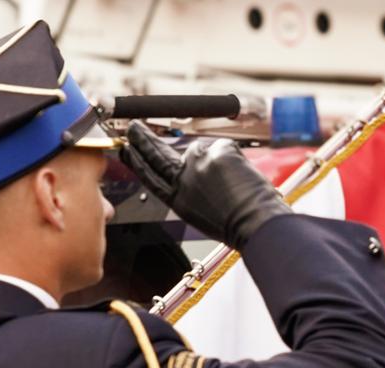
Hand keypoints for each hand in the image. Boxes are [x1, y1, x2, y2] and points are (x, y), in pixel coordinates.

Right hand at [120, 121, 289, 245]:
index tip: (127, 149)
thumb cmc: (236, 224)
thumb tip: (190, 165)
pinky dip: (236, 159)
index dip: (136, 162)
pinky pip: (225, 147)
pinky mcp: (217, 151)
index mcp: (177, 199)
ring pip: (203, 150)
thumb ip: (190, 187)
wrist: (257, 224)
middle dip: (143, 139)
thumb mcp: (201, 211)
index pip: (149, 176)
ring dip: (218, 161)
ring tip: (235, 183)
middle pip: (157, 155)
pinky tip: (243, 176)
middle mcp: (182, 180)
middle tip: (134, 126)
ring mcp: (198, 163)